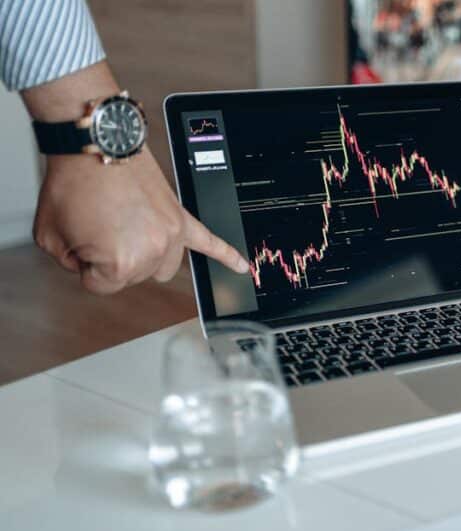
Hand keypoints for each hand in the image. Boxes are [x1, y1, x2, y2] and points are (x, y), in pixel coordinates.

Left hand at [32, 147, 249, 293]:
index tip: (80, 240)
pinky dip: (227, 255)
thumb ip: (70, 261)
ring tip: (128, 232)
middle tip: (97, 226)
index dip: (84, 264)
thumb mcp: (49, 236)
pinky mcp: (181, 217)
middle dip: (110, 256)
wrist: (95, 145)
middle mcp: (152, 251)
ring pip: (162, 266)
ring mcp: (171, 234)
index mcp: (120, 263)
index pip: (100, 285)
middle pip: (133, 276)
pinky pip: (211, 241)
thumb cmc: (74, 183)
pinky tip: (241, 267)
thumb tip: (89, 262)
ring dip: (145, 257)